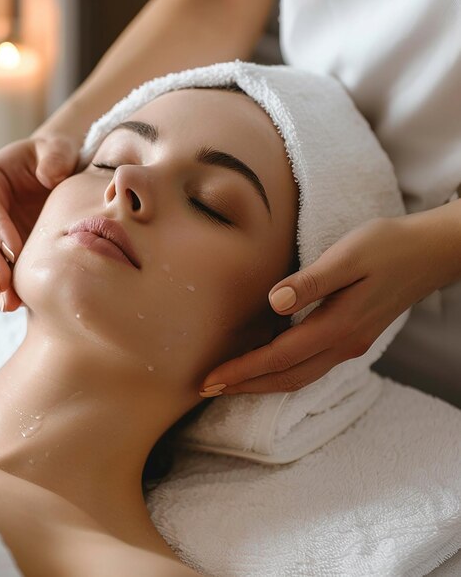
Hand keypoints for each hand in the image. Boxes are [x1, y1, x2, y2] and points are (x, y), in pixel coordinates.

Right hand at [0, 133, 79, 311]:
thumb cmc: (55, 156)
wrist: (62, 176)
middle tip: (4, 283)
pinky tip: (19, 304)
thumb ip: (54, 156)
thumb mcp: (57, 147)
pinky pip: (3, 270)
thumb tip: (49, 176)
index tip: (14, 248)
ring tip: (10, 302)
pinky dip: (10, 288)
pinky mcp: (6, 250)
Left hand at [200, 213, 457, 396]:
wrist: (428, 253)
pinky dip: (282, 371)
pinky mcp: (352, 337)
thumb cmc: (387, 247)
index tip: (211, 380)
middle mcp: (343, 344)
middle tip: (208, 389)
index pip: (279, 358)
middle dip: (245, 386)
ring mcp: (350, 345)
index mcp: (338, 326)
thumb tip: (274, 302)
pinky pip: (310, 365)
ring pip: (299, 376)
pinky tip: (266, 363)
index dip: (242, 371)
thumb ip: (311, 282)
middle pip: (287, 378)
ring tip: (230, 383)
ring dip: (262, 383)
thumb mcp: (348, 256)